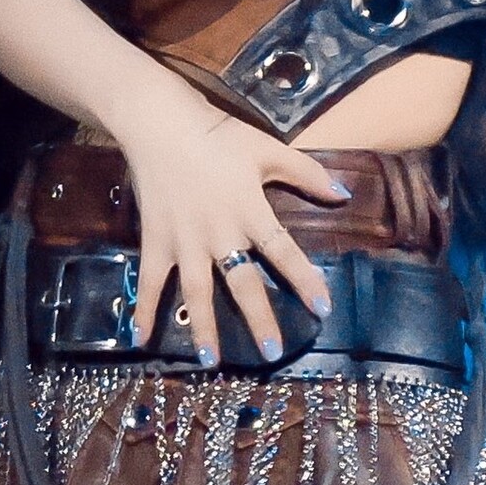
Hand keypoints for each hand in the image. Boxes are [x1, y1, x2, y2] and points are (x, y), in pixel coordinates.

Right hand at [113, 105, 345, 366]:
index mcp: (250, 211)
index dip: (304, 279)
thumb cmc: (219, 135)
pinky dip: (145, 309)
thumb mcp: (268, 149)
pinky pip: (150, 280)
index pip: (283, 250)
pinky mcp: (155, 240)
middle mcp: (219, 233)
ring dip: (204, 326)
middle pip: (242, 282)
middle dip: (258, 318)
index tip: (323, 308)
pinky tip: (141, 338)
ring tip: (211, 361)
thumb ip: (307, 174)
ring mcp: (184, 240)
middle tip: (273, 352)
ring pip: (196, 291)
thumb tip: (345, 193)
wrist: (161, 123)